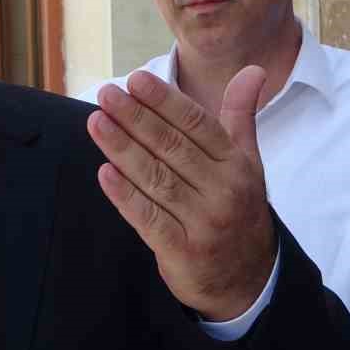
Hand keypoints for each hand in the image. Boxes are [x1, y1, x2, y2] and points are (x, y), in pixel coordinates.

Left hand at [88, 67, 274, 320]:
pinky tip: (104, 173)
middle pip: (172, 148)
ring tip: (96, 122)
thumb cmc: (238, 208)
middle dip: (136, 118)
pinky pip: (149, 218)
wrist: (248, 279)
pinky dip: (125, 195)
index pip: (197, 125)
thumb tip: (253, 70)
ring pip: (156, 179)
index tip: (135, 80)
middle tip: (106, 94)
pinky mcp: (182, 251)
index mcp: (237, 165)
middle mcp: (223, 191)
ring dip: (123, 149)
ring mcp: (203, 223)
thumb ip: (240, 116)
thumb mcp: (247, 162)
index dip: (165, 101)